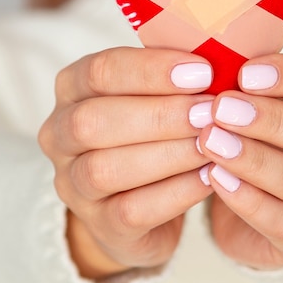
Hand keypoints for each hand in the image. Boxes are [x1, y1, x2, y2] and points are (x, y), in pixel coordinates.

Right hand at [38, 47, 213, 279]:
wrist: (135, 205)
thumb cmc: (150, 134)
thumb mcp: (153, 97)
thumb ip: (174, 77)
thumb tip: (222, 57)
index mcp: (71, 90)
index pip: (99, 71)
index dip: (151, 70)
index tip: (203, 72)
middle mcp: (59, 136)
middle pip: (94, 121)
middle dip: (159, 114)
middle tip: (210, 111)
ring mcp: (72, 184)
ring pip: (106, 169)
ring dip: (168, 153)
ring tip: (212, 143)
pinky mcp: (99, 224)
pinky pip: (132, 210)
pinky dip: (175, 193)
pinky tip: (209, 178)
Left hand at [196, 54, 282, 269]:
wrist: (266, 209)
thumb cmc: (269, 142)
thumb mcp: (272, 106)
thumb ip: (258, 86)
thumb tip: (221, 56)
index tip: (245, 73)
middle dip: (272, 120)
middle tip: (221, 109)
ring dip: (256, 160)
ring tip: (211, 142)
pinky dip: (249, 200)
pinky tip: (216, 179)